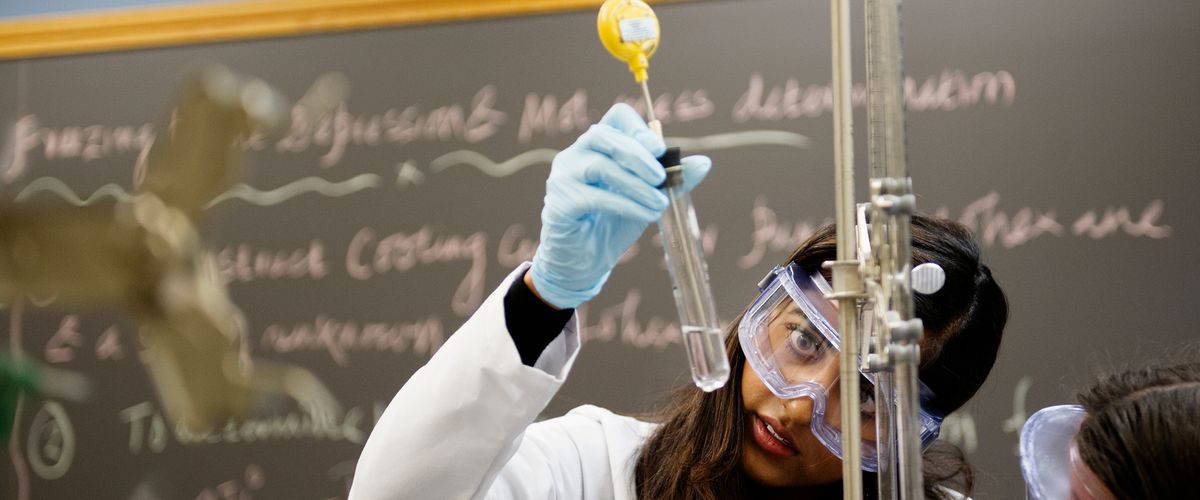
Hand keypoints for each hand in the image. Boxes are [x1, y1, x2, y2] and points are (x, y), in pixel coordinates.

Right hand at [530, 103, 710, 308]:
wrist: (586, 262)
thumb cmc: (613, 223)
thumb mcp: (648, 198)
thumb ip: (672, 180)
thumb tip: (704, 163)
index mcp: (599, 146)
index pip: (616, 117)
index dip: (638, 128)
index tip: (660, 151)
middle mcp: (576, 154)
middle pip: (603, 135)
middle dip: (637, 155)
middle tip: (661, 178)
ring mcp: (563, 176)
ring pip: (600, 165)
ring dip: (635, 184)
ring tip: (658, 203)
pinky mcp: (559, 202)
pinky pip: (593, 196)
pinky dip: (624, 204)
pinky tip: (644, 214)